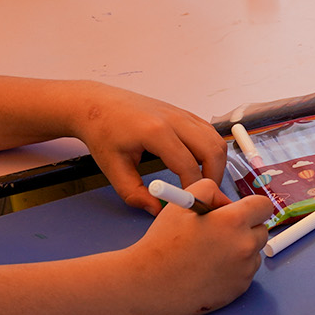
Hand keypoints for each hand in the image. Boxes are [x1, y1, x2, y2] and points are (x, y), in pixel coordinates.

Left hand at [64, 82, 229, 212]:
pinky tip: (198, 163)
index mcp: (155, 131)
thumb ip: (134, 193)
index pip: (188, 166)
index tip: (188, 203)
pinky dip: (211, 150)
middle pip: (213, 150)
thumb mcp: (113, 168)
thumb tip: (156, 209)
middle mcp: (174, 119)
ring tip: (203, 181)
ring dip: (216, 163)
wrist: (98, 104)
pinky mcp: (184, 113)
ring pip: (216, 140)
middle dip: (214, 177)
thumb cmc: (103, 131)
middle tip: (204, 194)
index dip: (192, 189)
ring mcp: (182, 113)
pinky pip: (209, 132)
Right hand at [123, 180, 271, 314]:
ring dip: (240, 250)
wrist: (147, 284)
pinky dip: (234, 270)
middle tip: (219, 232)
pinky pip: (245, 273)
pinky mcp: (239, 290)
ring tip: (209, 253)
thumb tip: (227, 202)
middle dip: (245, 228)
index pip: (264, 205)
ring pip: (254, 253)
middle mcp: (244, 246)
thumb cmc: (162, 243)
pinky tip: (209, 270)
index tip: (238, 211)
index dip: (251, 206)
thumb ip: (209, 190)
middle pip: (261, 230)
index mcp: (233, 221)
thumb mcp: (181, 202)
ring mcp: (244, 271)